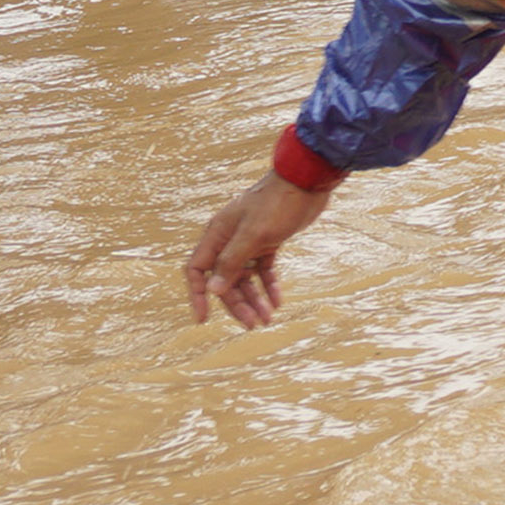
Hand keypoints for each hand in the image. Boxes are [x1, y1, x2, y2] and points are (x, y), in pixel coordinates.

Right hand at [183, 171, 328, 327]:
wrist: (307, 181)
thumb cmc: (277, 203)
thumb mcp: (253, 234)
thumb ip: (232, 261)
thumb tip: (212, 289)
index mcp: (217, 234)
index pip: (197, 270)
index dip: (197, 294)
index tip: (203, 318)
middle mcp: (229, 239)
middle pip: (224, 279)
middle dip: (237, 303)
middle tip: (254, 324)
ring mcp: (249, 241)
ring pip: (245, 277)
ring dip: (254, 298)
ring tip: (268, 319)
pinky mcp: (269, 241)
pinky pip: (263, 269)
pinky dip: (269, 285)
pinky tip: (278, 301)